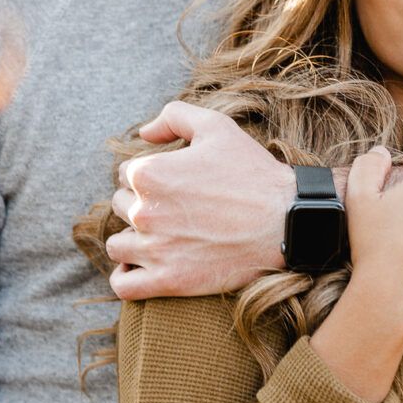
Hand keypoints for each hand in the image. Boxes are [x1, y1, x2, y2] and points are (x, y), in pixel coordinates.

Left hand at [105, 101, 295, 299]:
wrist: (286, 220)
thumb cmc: (252, 172)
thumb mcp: (217, 127)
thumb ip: (173, 117)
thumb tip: (143, 133)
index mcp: (149, 173)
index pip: (124, 174)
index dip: (149, 175)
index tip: (174, 184)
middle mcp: (144, 212)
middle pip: (119, 207)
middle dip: (141, 204)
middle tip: (174, 208)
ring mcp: (154, 249)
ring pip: (117, 246)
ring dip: (132, 240)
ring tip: (159, 237)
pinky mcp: (168, 280)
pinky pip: (123, 285)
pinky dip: (126, 277)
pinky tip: (142, 268)